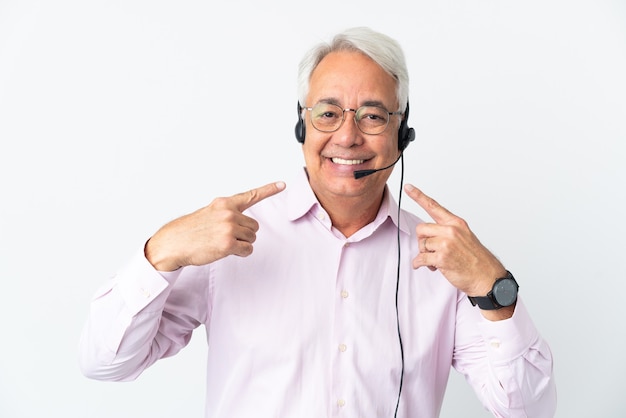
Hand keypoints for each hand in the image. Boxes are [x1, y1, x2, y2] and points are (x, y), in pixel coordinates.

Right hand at [145, 181, 285, 270]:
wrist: (174, 243)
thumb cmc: (191, 230)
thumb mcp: (209, 212)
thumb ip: (227, 213)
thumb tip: (243, 223)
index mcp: (224, 203)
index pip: (251, 195)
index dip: (269, 189)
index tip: (282, 184)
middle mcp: (228, 213)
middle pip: (254, 226)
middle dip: (245, 233)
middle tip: (226, 236)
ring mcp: (228, 228)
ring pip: (251, 238)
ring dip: (242, 243)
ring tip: (222, 243)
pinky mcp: (228, 244)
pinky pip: (247, 250)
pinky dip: (241, 252)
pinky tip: (226, 250)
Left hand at [404, 183, 505, 297]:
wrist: (487, 277)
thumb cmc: (476, 259)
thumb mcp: (465, 237)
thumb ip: (447, 231)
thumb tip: (429, 235)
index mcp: (456, 223)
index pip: (434, 206)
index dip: (418, 196)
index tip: (408, 187)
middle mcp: (451, 230)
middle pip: (421, 228)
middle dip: (423, 241)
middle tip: (431, 250)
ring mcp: (447, 244)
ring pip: (422, 244)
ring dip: (425, 255)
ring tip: (436, 261)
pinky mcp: (442, 258)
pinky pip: (421, 258)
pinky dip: (420, 264)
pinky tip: (429, 266)